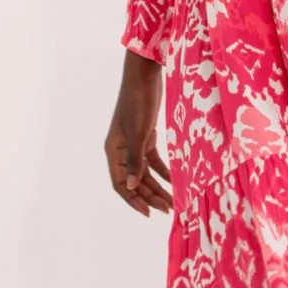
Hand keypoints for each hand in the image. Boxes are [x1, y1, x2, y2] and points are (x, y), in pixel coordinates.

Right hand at [105, 51, 172, 214]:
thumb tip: (132, 188)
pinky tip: (175, 181)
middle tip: (169, 208)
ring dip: (158, 186)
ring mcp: (133, 143)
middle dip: (151, 196)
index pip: (121, 184)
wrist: (145, 74)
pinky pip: (153, 160)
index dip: (134, 200)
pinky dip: (163, 170)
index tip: (149, 212)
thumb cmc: (138, 101)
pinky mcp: (145, 136)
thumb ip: (135, 161)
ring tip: (173, 200)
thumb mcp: (138, 133)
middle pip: (135, 181)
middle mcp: (120, 150)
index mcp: (113, 151)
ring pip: (145, 172)